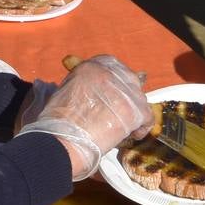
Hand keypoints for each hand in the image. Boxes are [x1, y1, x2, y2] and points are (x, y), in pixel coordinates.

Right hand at [19, 53, 152, 178]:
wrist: (63, 140)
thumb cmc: (57, 122)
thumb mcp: (66, 91)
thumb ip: (83, 85)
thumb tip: (94, 90)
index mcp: (91, 66)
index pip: (111, 64)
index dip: (115, 79)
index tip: (112, 93)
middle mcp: (110, 73)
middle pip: (129, 79)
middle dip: (126, 95)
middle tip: (119, 111)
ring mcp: (125, 91)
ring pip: (139, 98)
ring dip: (133, 111)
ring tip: (122, 127)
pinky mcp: (135, 110)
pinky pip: (147, 116)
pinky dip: (142, 127)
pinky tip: (133, 135)